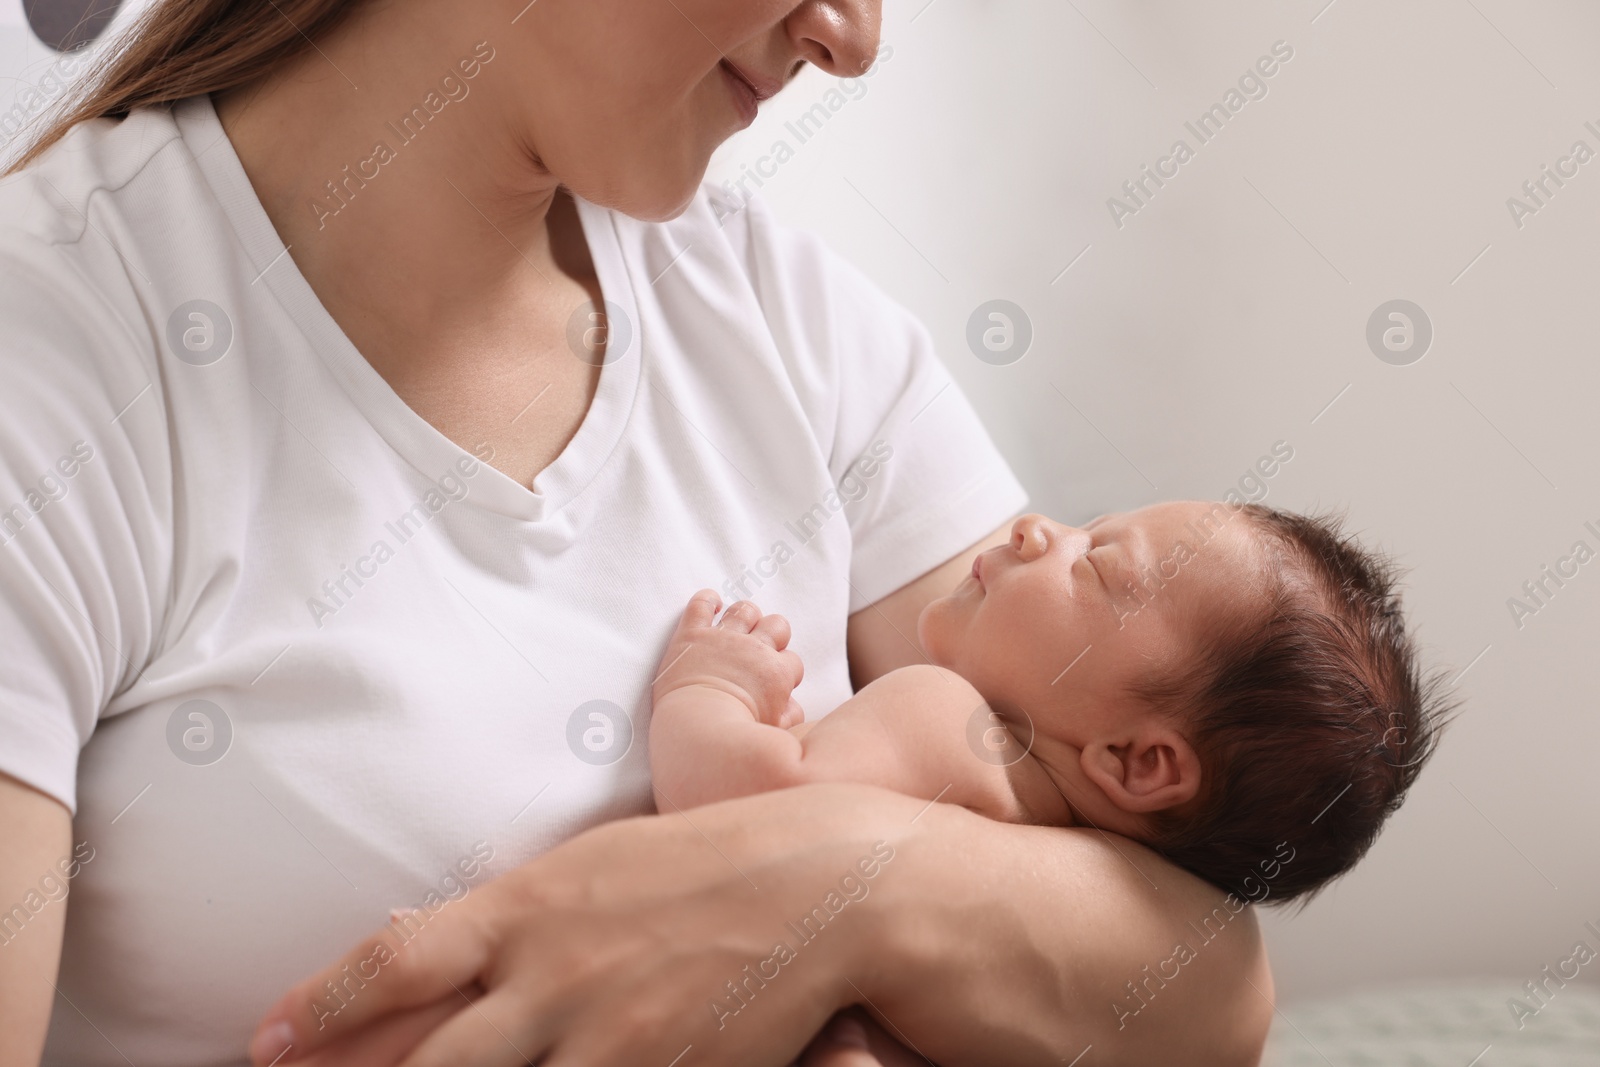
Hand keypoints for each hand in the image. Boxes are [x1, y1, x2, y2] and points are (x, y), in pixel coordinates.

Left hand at [248, 784, 917, 1066]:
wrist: (824, 883)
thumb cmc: (711, 858)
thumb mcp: (598, 861)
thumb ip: (516, 915)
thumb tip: (430, 943)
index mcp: (529, 906)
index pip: (395, 961)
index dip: (320, 1005)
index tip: (267, 1037)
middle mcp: (549, 978)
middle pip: (416, 1058)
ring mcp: (601, 1039)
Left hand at [652, 589, 804, 727]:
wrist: (696, 729)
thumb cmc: (734, 737)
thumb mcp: (773, 730)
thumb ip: (789, 716)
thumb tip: (791, 705)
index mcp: (776, 673)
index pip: (793, 661)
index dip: (784, 671)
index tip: (772, 683)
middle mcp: (754, 649)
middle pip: (778, 625)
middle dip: (774, 635)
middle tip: (761, 650)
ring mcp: (722, 638)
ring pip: (745, 609)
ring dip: (746, 615)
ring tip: (740, 627)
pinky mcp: (692, 634)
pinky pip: (701, 604)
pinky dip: (707, 600)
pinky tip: (712, 604)